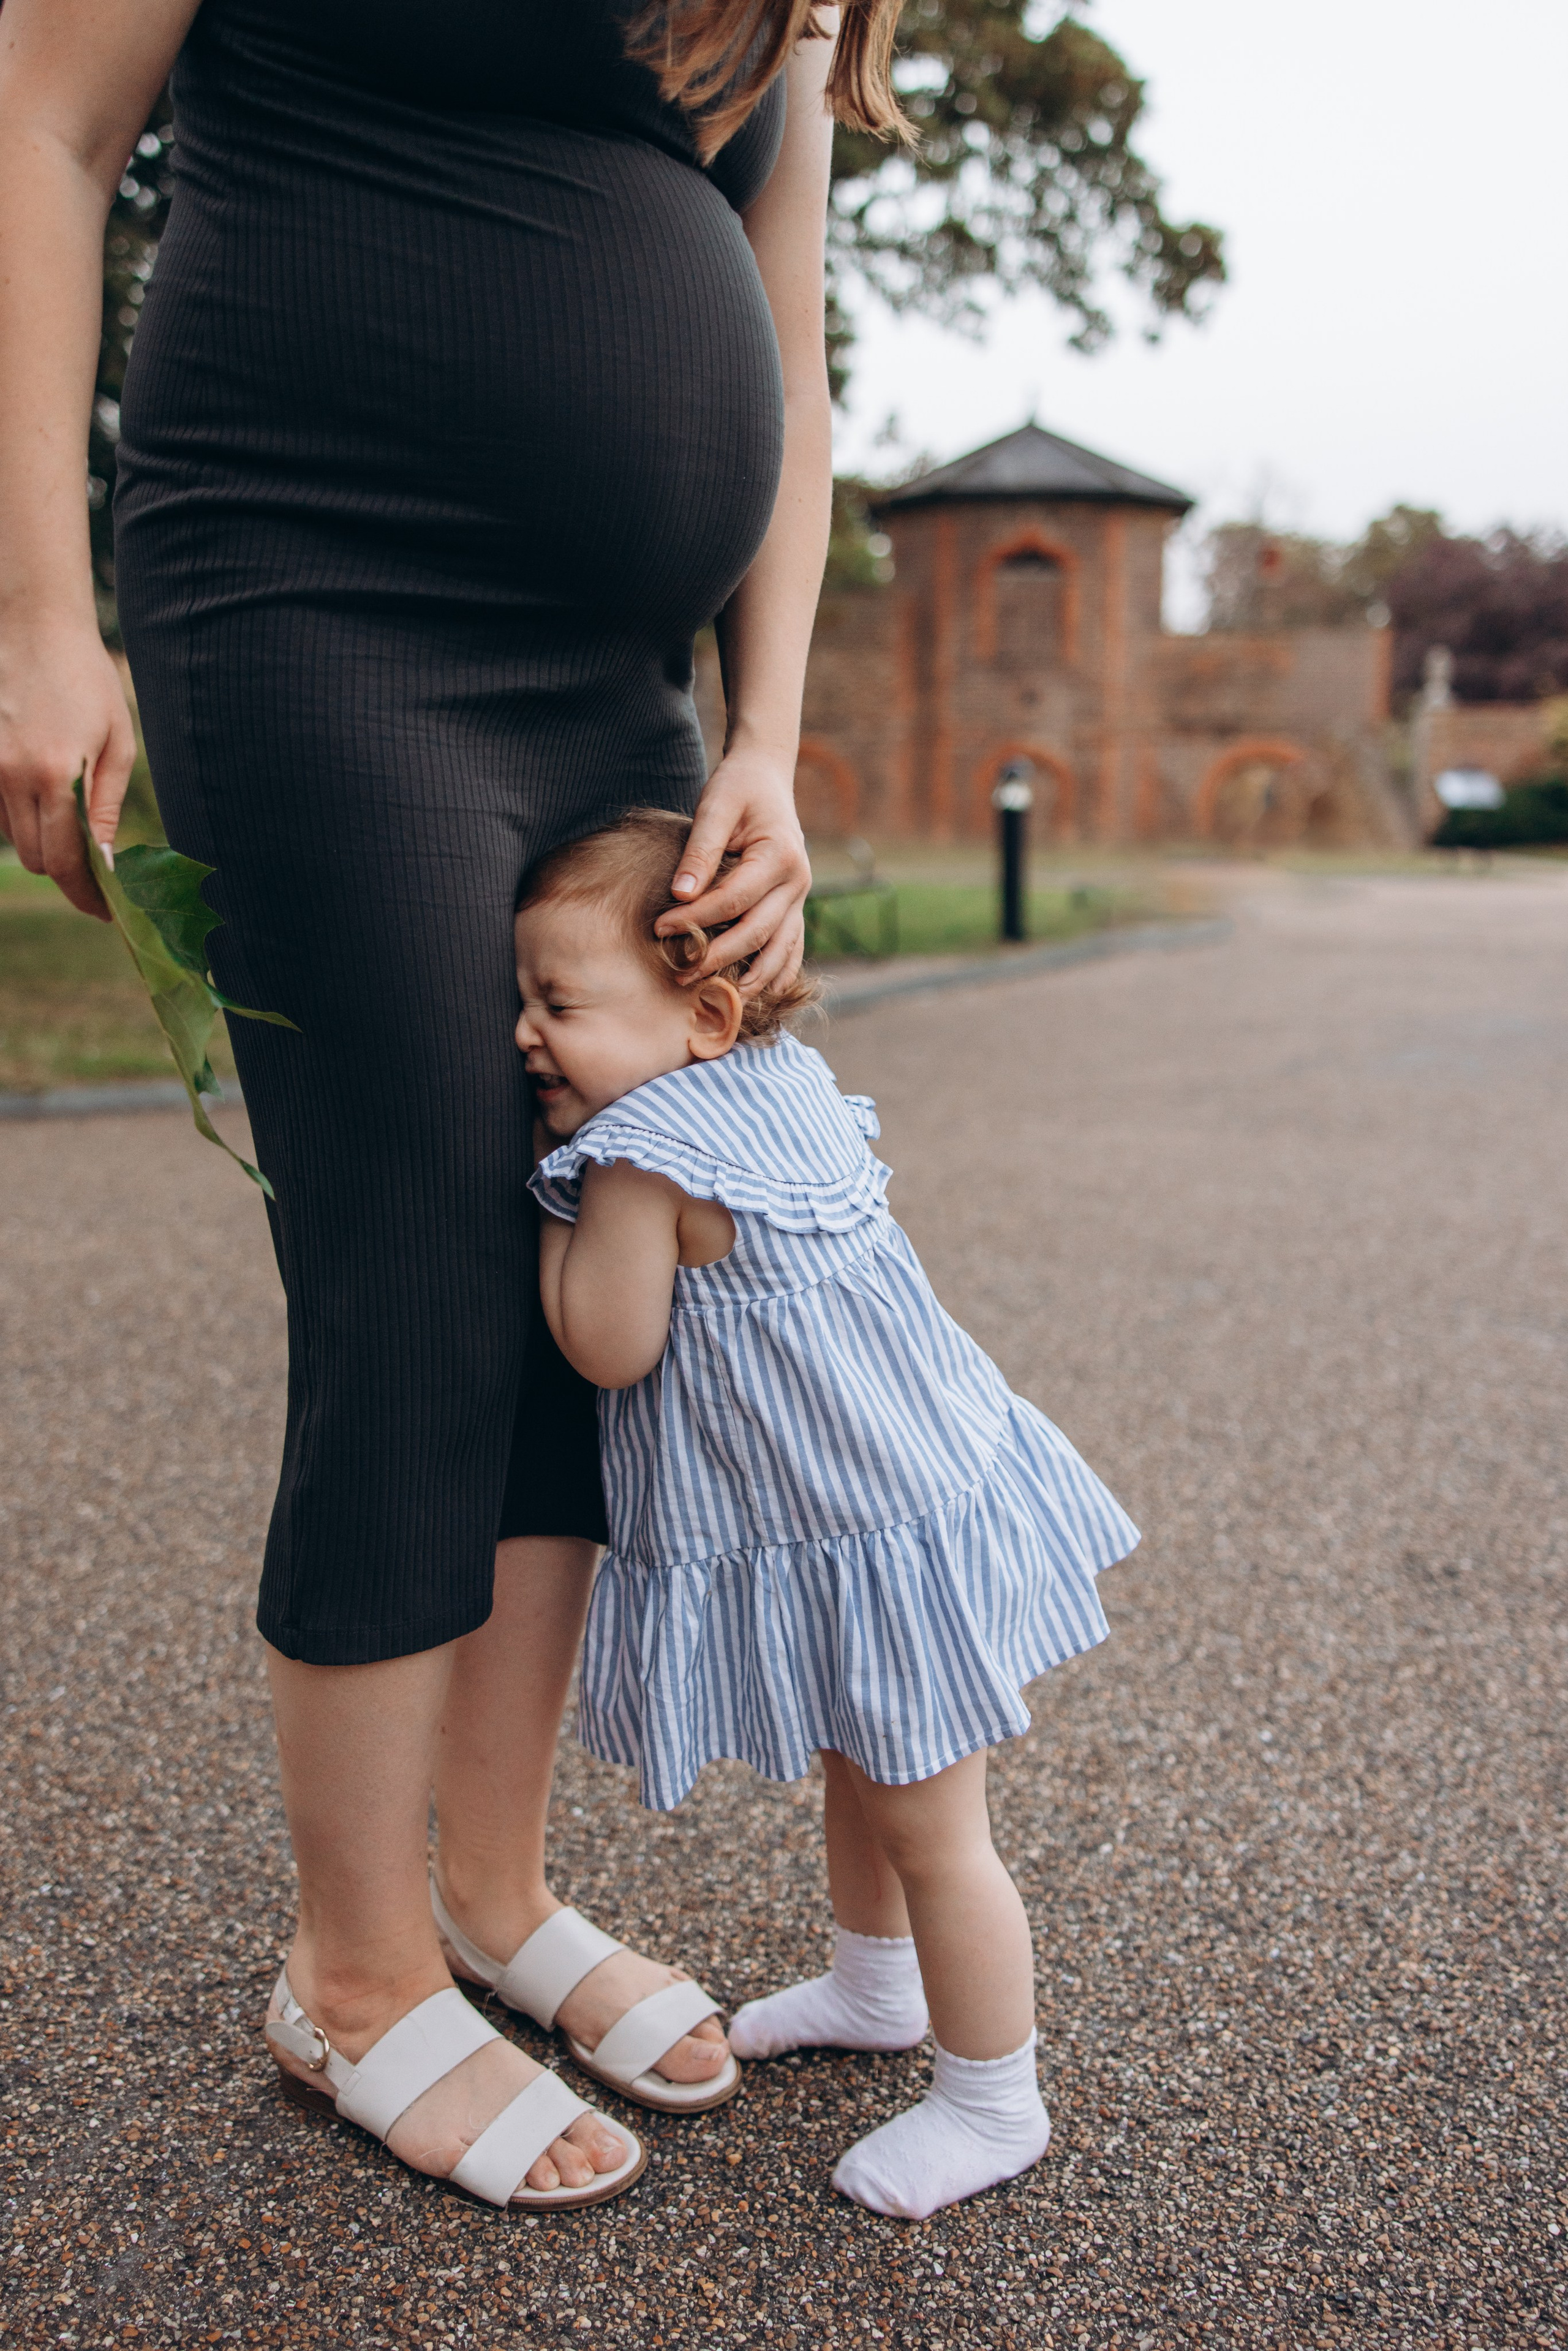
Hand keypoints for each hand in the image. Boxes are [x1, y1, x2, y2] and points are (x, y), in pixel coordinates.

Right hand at [0, 621, 136, 918]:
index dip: (86, 895)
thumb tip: (106, 861)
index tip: (106, 909)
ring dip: (44, 842)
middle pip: (36, 858)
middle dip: (67, 873)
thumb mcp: (115, 741)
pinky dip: (21, 817)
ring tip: (73, 825)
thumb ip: (105, 805)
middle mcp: (12, 775)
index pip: (65, 862)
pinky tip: (44, 796)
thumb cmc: (86, 677)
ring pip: (14, 837)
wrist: (33, 623)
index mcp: (55, 774)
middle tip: (97, 872)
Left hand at [655, 744, 810, 995]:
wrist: (767, 777)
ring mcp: (800, 896)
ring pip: (781, 949)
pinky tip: (761, 993)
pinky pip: (792, 946)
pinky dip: (779, 971)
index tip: (660, 928)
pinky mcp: (794, 904)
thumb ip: (700, 851)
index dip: (697, 918)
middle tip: (680, 974)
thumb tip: (679, 895)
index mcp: (780, 856)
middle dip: (718, 957)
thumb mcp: (715, 807)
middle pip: (757, 932)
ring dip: (753, 979)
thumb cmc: (737, 788)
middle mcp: (797, 882)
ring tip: (721, 998)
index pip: (734, 900)